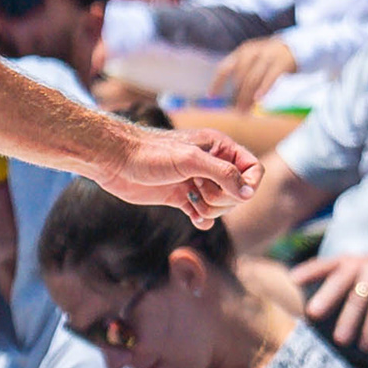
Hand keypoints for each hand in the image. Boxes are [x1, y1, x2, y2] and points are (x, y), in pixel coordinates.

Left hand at [95, 122, 261, 228]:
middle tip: (200, 191)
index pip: (252, 168)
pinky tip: (194, 218)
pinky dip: (202, 219)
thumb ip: (222, 174)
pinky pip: (204, 214)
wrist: (115, 162)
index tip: (235, 194)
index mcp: (219, 147)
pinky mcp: (181, 197)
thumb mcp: (190, 160)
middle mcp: (211, 164)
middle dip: (224, 198)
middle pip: (238, 190)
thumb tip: (248, 193)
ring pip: (221, 204)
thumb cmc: (151, 154)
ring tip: (191, 201)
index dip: (249, 184)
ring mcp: (197, 182)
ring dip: (211, 209)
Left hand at [211, 35, 297, 111]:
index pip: (225, 68)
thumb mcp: (253, 60)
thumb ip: (242, 74)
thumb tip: (230, 98)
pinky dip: (263, 89)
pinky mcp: (281, 62)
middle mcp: (253, 52)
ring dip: (247, 96)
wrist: (294, 46)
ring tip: (245, 110)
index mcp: (242, 52)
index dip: (217, 83)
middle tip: (236, 110)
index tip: (211, 96)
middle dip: (237, 95)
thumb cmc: (269, 58)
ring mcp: (267, 56)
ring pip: (253, 79)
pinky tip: (258, 99)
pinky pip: (270, 77)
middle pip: (240, 77)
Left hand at [293, 245, 367, 349]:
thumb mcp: (359, 266)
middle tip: (312, 313)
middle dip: (326, 297)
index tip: (291, 280)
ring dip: (350, 322)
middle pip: (340, 282)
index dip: (308, 271)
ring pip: (359, 301)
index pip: (324, 265)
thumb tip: (311, 304)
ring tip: (341, 341)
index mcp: (347, 262)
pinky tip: (367, 345)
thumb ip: (338, 278)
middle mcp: (360, 266)